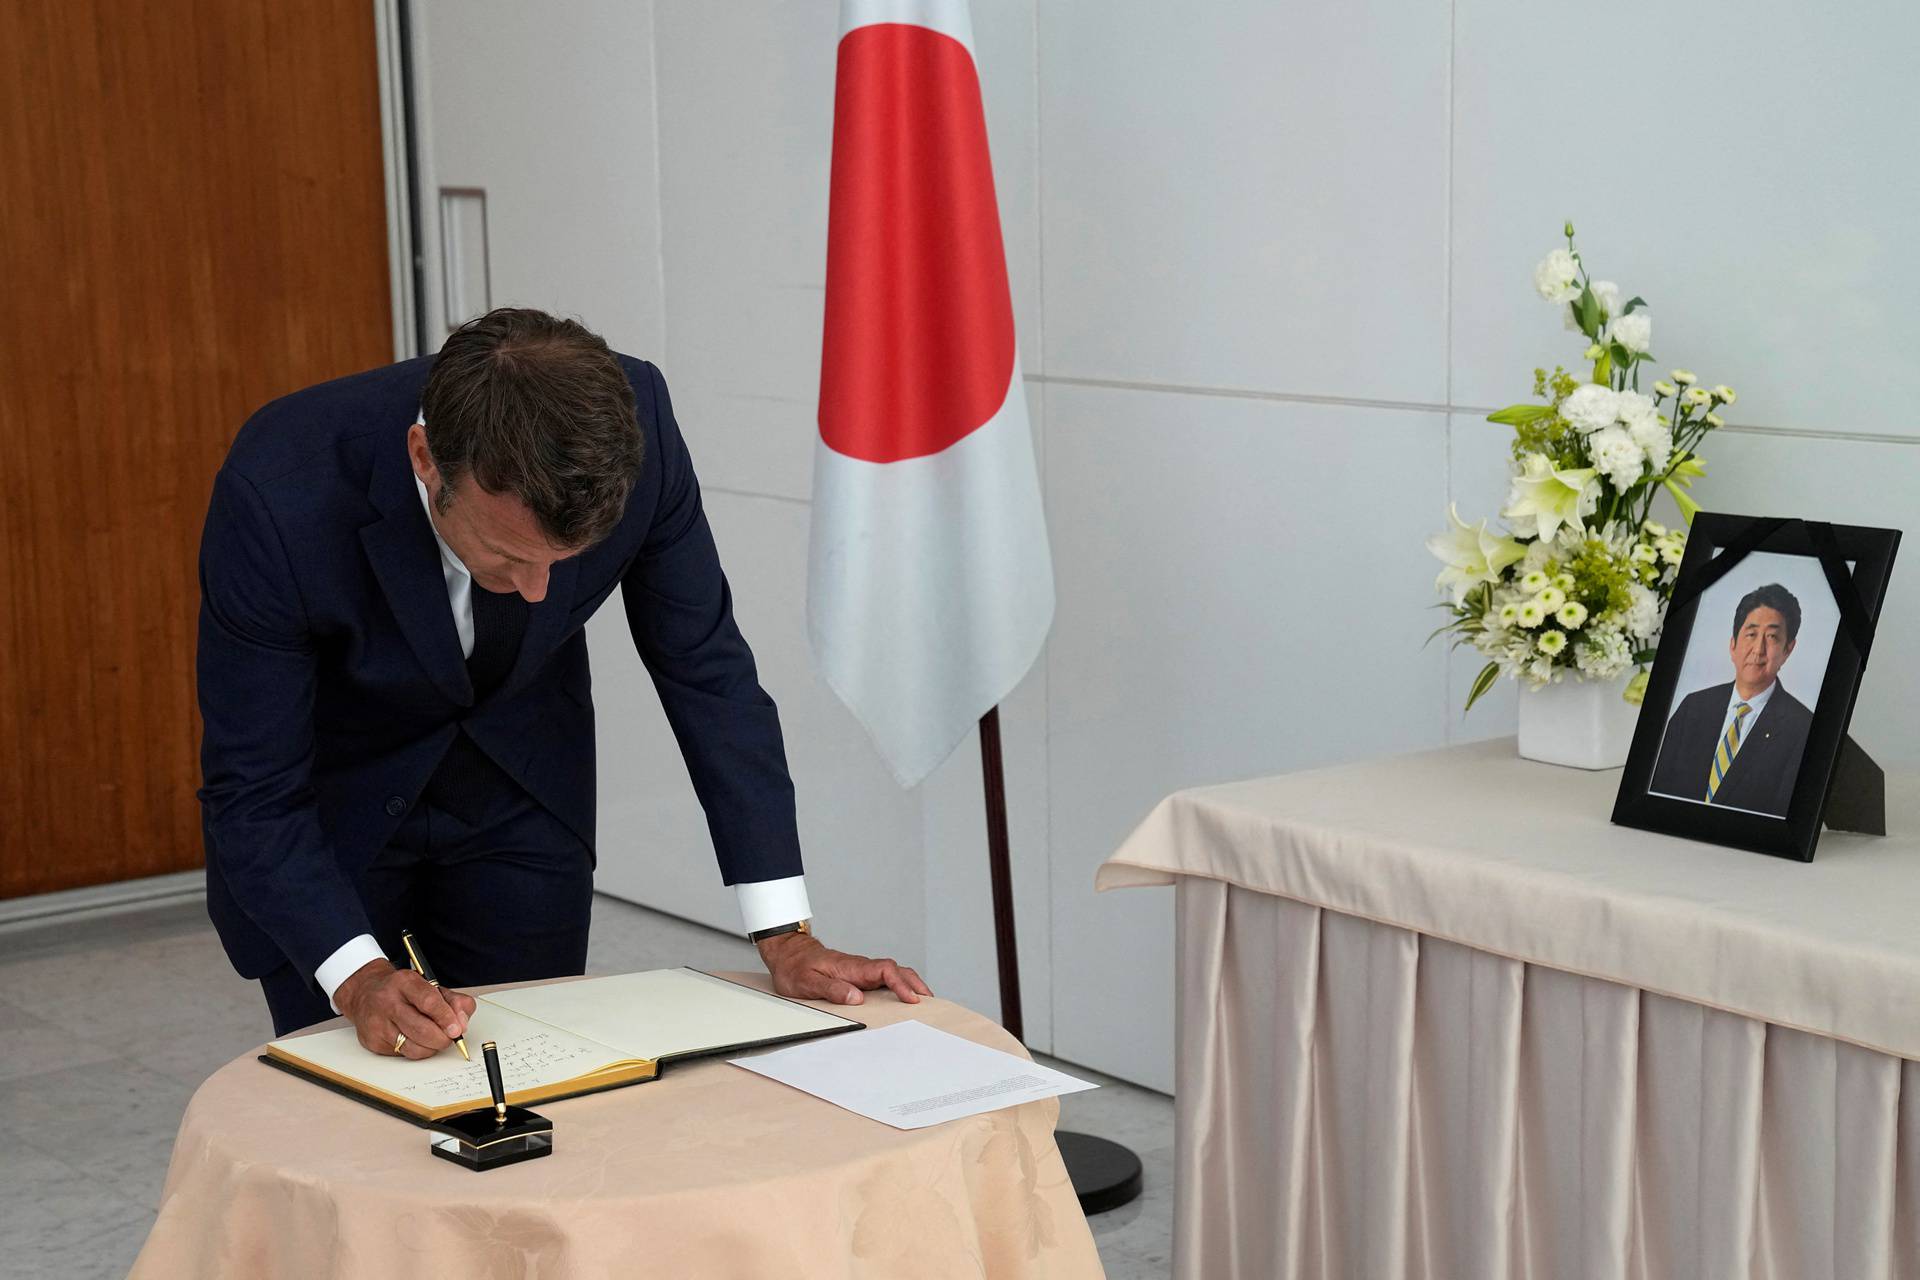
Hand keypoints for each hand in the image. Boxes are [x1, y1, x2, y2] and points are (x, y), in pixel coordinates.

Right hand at [333, 959, 475, 1058]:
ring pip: (413, 1047)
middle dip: (442, 1038)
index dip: (446, 1017)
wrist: (365, 993)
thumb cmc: (403, 991)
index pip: (429, 1001)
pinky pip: (403, 1054)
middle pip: (421, 1029)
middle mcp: (388, 1002)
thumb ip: (453, 1001)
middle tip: (450, 1037)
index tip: (457, 1029)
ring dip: (431, 1048)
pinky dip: (417, 1051)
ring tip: (435, 1039)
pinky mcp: (373, 1041)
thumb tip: (462, 1023)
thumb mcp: (430, 986)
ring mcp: (378, 1023)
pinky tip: (417, 1040)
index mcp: (405, 982)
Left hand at [757, 932, 931, 1006]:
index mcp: (851, 967)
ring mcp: (860, 972)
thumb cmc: (795, 967)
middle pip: (896, 970)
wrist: (787, 954)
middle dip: (915, 984)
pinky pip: (882, 980)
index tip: (912, 999)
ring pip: (892, 974)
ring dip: (909, 985)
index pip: (885, 970)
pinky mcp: (857, 977)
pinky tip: (901, 1000)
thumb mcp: (807, 982)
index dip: (901, 984)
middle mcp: (859, 967)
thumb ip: (831, 989)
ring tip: (923, 1003)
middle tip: (930, 1002)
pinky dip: (897, 987)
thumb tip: (856, 998)